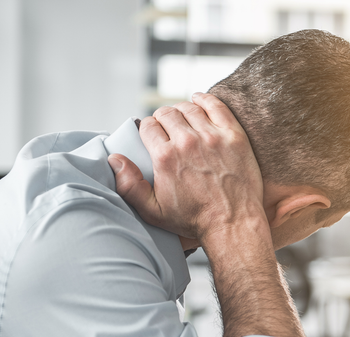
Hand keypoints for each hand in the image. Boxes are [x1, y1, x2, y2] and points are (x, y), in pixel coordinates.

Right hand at [109, 92, 264, 242]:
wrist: (233, 224)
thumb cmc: (194, 220)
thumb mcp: (154, 211)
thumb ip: (130, 186)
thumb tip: (115, 159)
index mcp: (165, 157)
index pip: (148, 126)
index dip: (148, 128)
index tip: (153, 134)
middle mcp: (187, 142)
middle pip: (167, 113)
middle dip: (163, 118)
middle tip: (167, 127)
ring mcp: (213, 137)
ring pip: (190, 108)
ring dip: (182, 109)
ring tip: (182, 118)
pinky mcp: (234, 136)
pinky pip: (216, 106)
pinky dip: (205, 100)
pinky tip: (199, 100)